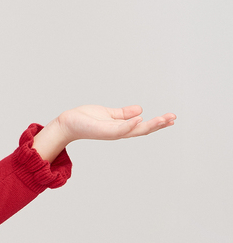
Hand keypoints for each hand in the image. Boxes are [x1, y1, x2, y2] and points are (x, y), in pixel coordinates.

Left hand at [32, 105, 175, 162]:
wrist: (68, 123)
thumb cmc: (86, 119)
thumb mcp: (109, 114)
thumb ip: (124, 114)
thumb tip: (141, 110)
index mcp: (121, 127)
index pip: (143, 126)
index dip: (157, 123)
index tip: (171, 118)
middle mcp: (119, 132)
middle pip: (143, 130)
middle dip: (159, 124)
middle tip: (173, 118)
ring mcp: (112, 132)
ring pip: (134, 130)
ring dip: (150, 125)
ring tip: (163, 119)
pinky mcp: (103, 131)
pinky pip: (119, 129)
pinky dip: (130, 125)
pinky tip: (140, 118)